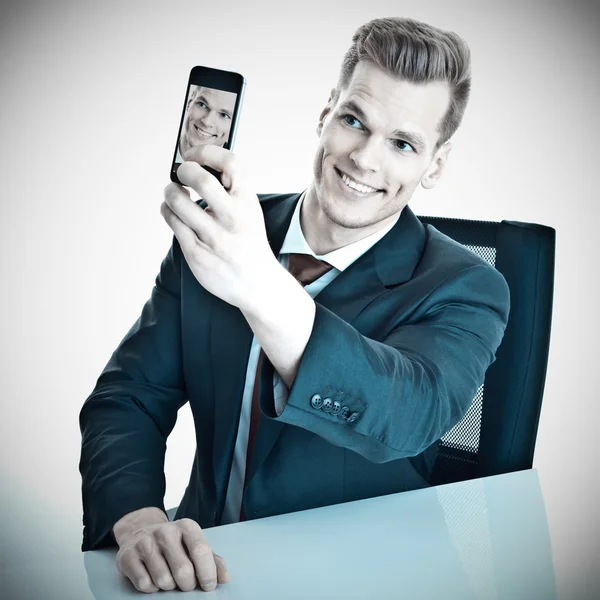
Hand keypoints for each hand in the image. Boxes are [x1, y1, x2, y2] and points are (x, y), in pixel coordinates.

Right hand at [115, 517, 228, 592]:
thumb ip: (212, 560)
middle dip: (187, 585)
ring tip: (168, 578)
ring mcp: (145, 542)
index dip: (207, 573)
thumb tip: (224, 578)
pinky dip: (151, 588)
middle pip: (183, 571)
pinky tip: (152, 577)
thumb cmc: (174, 544)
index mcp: (187, 527)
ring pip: (163, 580)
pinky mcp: (128, 556)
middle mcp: (166, 531)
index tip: (208, 586)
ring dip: (168, 587)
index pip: (201, 551)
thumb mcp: (194, 545)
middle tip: (186, 584)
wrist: (140, 531)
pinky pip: (144, 584)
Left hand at [161, 145, 280, 310]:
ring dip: (170, 192)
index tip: (193, 154)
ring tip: (172, 192)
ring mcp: (214, 238)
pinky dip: (167, 211)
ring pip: (179, 202)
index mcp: (248, 202)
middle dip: (184, 170)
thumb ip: (230, 191)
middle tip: (180, 173)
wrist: (257, 284)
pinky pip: (173, 223)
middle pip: (202, 181)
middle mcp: (233, 219)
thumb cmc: (248, 242)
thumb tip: (197, 165)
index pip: (230, 163)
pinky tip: (171, 211)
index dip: (206, 152)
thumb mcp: (249, 212)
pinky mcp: (197, 254)